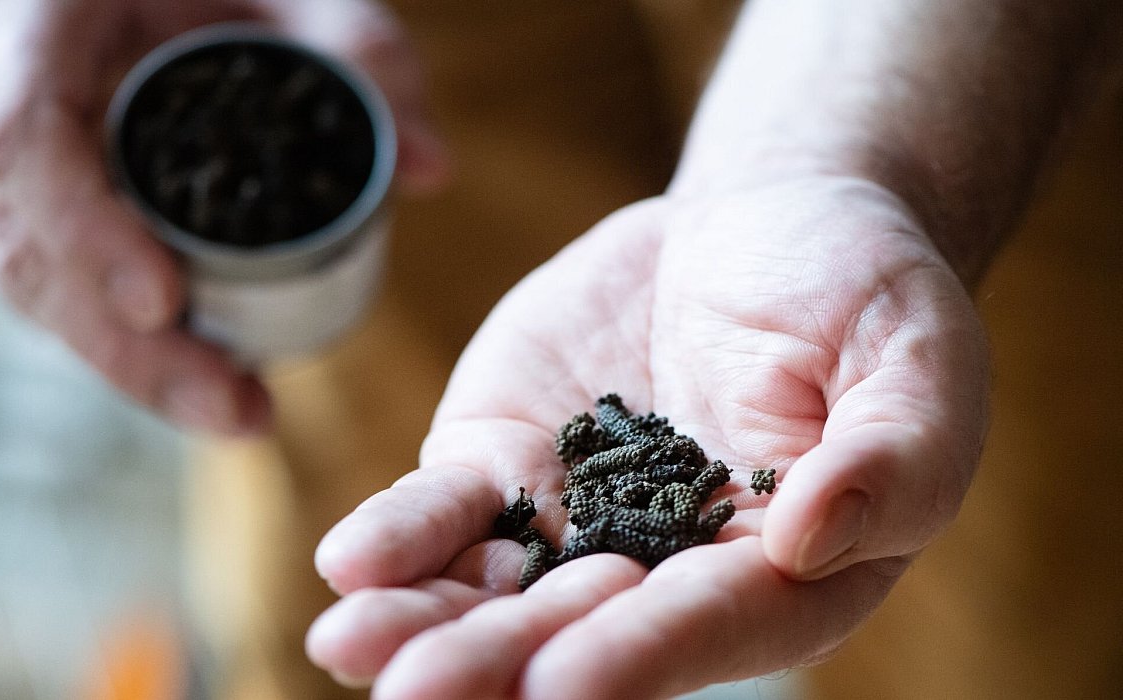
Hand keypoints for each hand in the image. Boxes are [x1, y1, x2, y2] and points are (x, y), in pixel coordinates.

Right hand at [0, 0, 445, 432]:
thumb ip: (362, 56)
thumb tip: (431, 168)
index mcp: (32, 22)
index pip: (25, 136)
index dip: (85, 231)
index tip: (164, 305)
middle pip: (26, 244)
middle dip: (129, 348)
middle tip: (233, 407)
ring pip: (32, 284)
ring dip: (131, 366)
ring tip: (234, 411)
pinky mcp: (10, 205)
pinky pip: (50, 287)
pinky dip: (121, 343)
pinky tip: (198, 383)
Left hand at [307, 177, 989, 697]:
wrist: (763, 221)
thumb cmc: (862, 294)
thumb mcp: (916, 362)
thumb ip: (894, 455)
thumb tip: (812, 537)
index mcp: (775, 571)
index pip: (705, 624)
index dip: (635, 657)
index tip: (559, 683)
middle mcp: (663, 567)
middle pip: (575, 630)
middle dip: (496, 665)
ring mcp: (574, 515)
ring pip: (492, 588)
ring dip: (423, 623)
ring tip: (349, 644)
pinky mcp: (509, 459)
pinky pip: (446, 508)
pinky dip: (401, 535)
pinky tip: (348, 563)